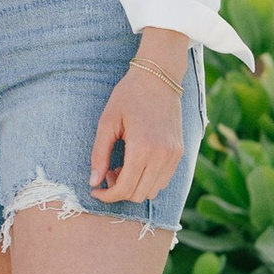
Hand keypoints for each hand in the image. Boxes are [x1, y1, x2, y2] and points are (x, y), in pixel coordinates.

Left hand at [90, 40, 189, 204]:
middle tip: (108, 173)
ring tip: (121, 167)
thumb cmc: (128, 96)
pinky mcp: (179, 153)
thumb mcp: (107, 122)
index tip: (95, 190)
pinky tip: (136, 164)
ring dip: (134, 187)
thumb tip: (93, 182)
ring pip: (152, 191)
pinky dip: (147, 180)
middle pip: (139, 194)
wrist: (159, 78)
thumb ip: (99, 154)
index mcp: (142, 148)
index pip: (125, 188)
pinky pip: (163, 180)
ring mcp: (174, 155)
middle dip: (119, 191)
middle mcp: (162, 155)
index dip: (107, 195)